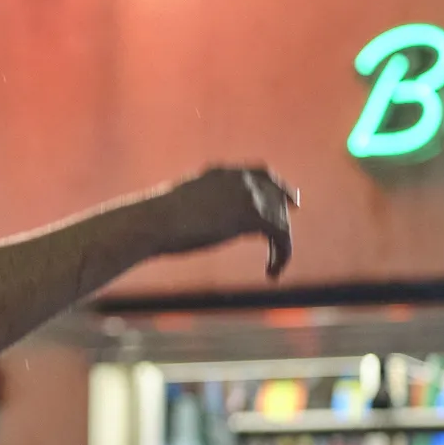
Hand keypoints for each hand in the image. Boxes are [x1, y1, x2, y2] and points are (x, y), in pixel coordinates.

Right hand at [154, 167, 297, 277]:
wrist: (152, 222)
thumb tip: (192, 221)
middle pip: (275, 195)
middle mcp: (238, 179)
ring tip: (272, 268)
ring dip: (281, 244)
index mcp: (219, 173)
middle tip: (285, 237)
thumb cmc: (153, 221)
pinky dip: (283, 254)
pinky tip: (272, 271)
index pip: (260, 173)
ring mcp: (247, 194)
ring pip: (280, 218)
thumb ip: (196, 208)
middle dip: (283, 214)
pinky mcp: (252, 214)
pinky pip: (281, 234)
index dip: (278, 186)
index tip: (290, 200)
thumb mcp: (178, 207)